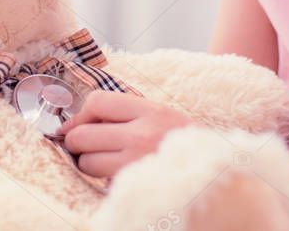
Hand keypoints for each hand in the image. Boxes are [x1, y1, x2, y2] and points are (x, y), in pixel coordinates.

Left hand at [56, 91, 194, 177]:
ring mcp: (138, 164)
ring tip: (104, 162)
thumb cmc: (180, 142)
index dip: (80, 115)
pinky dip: (103, 179)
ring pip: (87, 163)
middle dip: (76, 141)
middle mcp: (143, 136)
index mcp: (151, 111)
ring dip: (88, 163)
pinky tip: (116, 174)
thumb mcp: (160, 116)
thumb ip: (125, 112)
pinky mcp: (134, 187)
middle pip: (83, 134)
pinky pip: (101, 182)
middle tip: (81, 146)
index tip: (75, 124)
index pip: (97, 102)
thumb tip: (78, 121)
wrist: (213, 176)